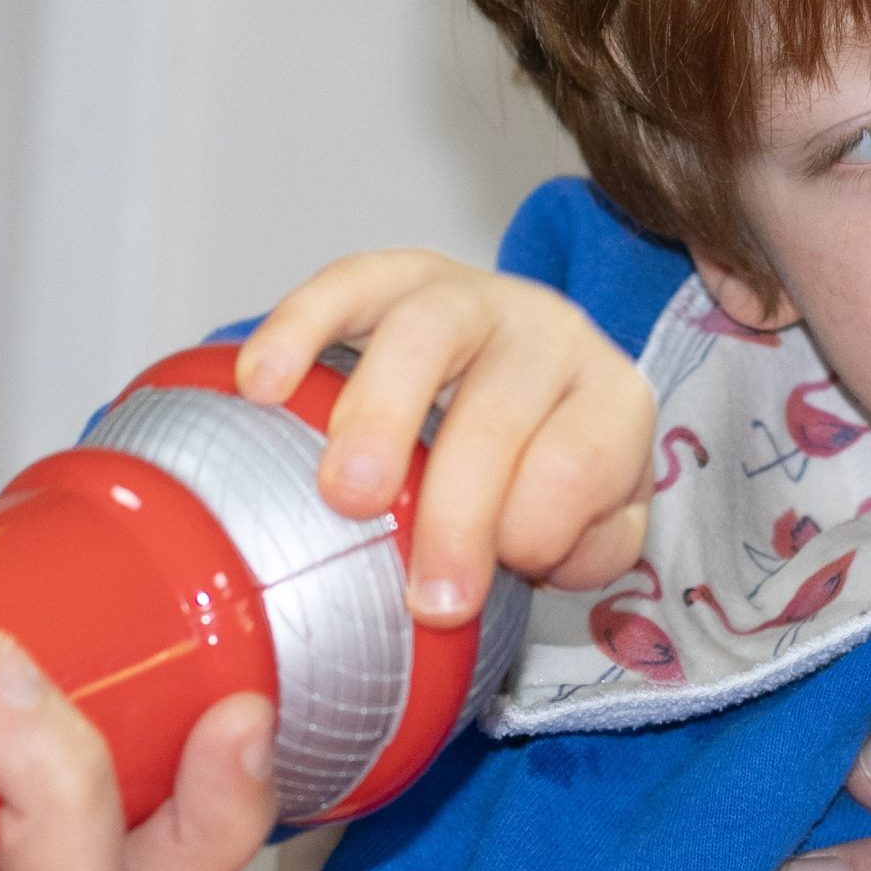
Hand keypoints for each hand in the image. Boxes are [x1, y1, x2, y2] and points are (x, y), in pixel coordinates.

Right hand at [236, 249, 654, 625]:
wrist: (529, 378)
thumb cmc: (551, 466)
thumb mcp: (596, 524)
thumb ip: (580, 551)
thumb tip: (508, 565)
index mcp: (607, 397)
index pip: (579, 464)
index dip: (535, 533)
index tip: (482, 589)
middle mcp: (547, 333)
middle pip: (499, 411)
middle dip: (458, 512)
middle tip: (422, 594)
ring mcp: (469, 296)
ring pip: (426, 332)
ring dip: (380, 416)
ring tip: (345, 494)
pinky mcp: (394, 275)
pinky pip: (345, 284)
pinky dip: (299, 330)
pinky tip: (263, 385)